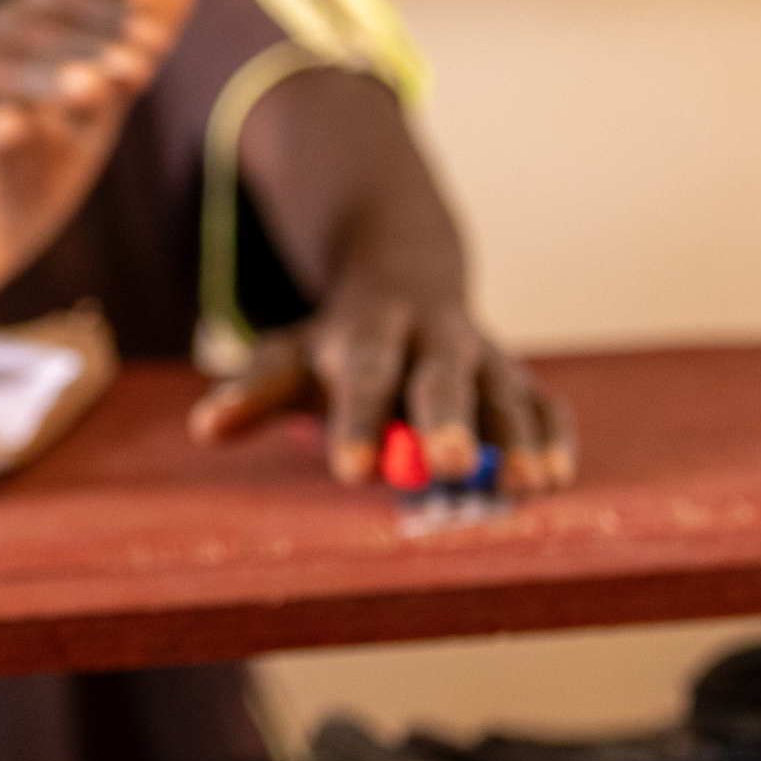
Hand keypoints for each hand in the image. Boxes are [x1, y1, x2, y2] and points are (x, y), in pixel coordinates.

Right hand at [0, 0, 196, 315]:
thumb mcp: (90, 118)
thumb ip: (127, 55)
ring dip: (40, 77)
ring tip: (91, 90)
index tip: (155, 43)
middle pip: (19, 27)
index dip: (101, 9)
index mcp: (2, 39)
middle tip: (137, 67)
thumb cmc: (21, 180)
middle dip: (83, 45)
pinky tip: (15, 128)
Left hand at [189, 273, 575, 488]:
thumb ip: (255, 392)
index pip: (363, 374)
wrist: (405, 278)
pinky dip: (552, 436)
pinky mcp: (518, 379)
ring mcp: (485, 357)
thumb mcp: (290, 356)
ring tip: (525, 483)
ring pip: (506, 392)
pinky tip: (553, 476)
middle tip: (447, 465)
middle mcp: (436, 338)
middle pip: (442, 378)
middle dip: (447, 421)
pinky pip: (544, 404)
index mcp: (371, 330)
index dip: (356, 422)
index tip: (349, 471)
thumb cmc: (337, 342)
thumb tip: (207, 427)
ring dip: (516, 437)